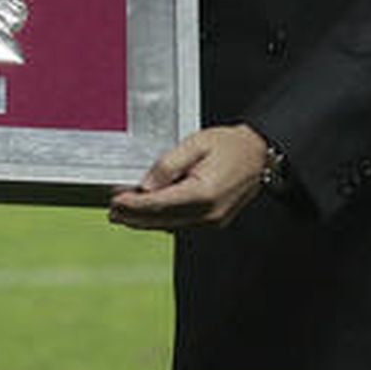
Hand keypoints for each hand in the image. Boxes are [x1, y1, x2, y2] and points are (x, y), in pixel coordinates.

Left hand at [108, 124, 266, 231]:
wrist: (258, 155)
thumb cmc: (230, 146)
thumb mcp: (195, 144)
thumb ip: (168, 165)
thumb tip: (146, 186)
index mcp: (204, 194)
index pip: (159, 204)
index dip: (133, 204)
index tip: (115, 201)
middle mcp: (209, 214)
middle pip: (161, 220)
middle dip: (134, 217)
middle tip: (112, 211)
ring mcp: (212, 221)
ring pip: (170, 226)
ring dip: (145, 221)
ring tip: (123, 213)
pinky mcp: (213, 221)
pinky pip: (182, 224)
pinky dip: (162, 219)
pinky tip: (149, 212)